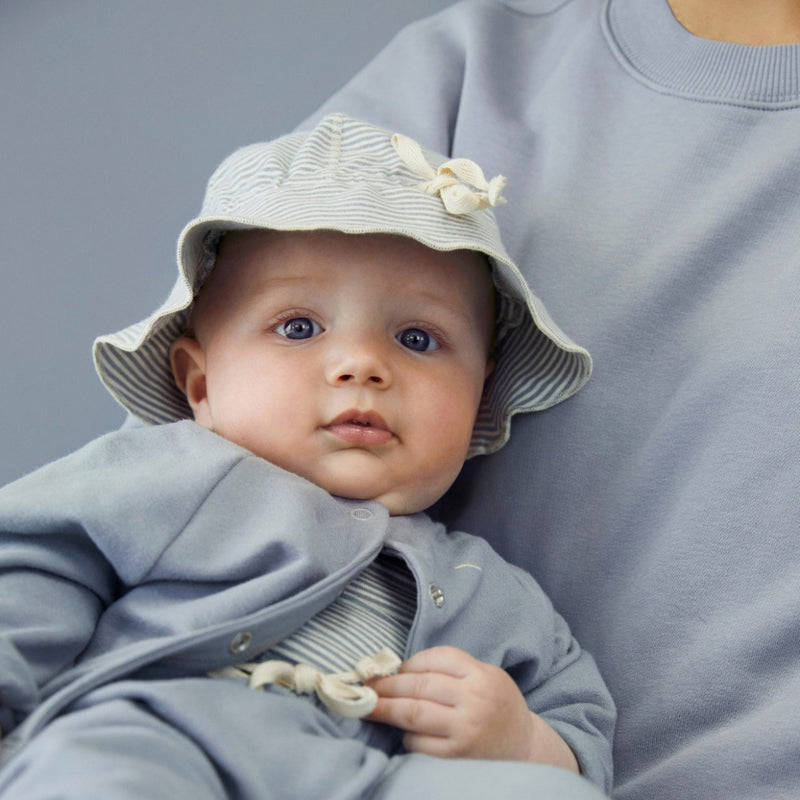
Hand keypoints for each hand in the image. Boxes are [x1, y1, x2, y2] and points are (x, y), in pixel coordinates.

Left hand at [366, 645, 577, 769]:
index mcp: (483, 676)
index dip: (409, 663)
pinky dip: (406, 736)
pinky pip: (420, 742)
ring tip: (369, 706)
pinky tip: (403, 732)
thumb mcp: (487, 678)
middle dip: (388, 685)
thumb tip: (402, 669)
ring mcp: (466, 730)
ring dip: (386, 709)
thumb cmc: (498, 708)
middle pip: (419, 685)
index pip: (437, 658)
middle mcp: (475, 701)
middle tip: (367, 686)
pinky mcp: (458, 757)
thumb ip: (454, 671)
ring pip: (414, 713)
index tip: (392, 668)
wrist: (525, 751)